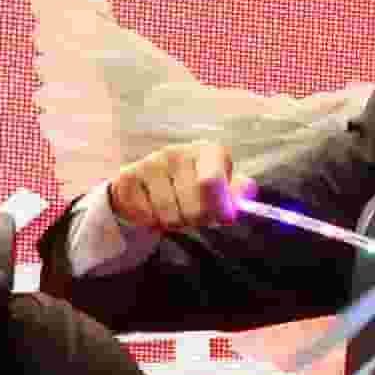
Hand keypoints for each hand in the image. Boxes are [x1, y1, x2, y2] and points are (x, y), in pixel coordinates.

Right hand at [106, 139, 240, 233]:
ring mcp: (150, 163)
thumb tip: (246, 198)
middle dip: (195, 220)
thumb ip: (238, 193)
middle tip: (193, 214)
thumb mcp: (222, 186)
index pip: (212, 182)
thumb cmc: (194, 184)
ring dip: (173, 223)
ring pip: (169, 216)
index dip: (219, 207)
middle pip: (192, 208)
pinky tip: (153, 209)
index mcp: (208, 151)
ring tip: (173, 211)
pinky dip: (151, 221)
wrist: (150, 180)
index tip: (223, 219)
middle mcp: (178, 152)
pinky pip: (145, 216)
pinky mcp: (128, 177)